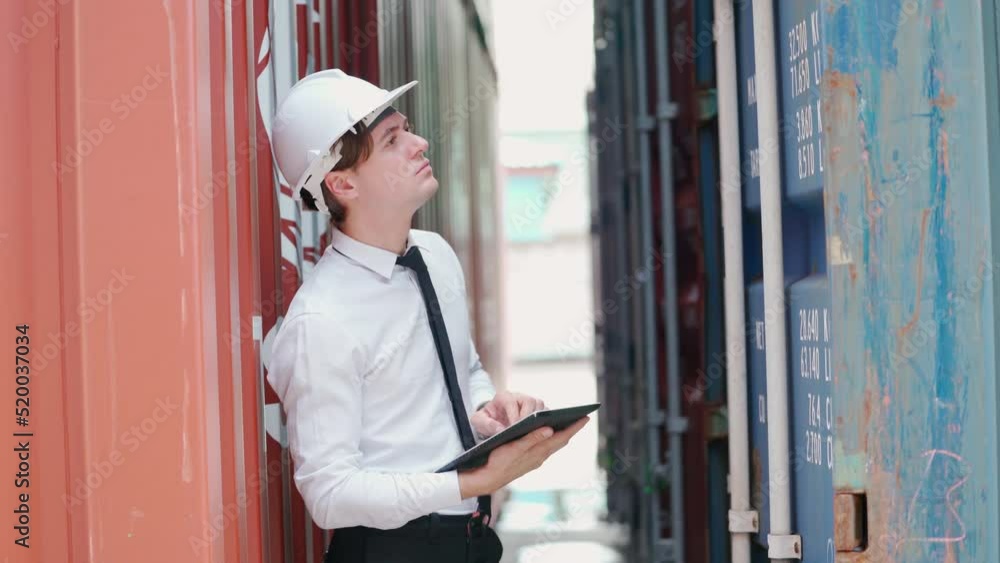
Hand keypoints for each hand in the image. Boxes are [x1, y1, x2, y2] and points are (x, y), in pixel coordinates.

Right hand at [458, 416, 590, 498]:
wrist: (489, 478)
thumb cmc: (499, 461)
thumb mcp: (515, 447)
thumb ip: (532, 438)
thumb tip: (550, 429)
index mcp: (539, 452)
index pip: (562, 437)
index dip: (574, 427)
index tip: (586, 417)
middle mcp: (541, 456)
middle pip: (561, 441)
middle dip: (571, 429)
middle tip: (581, 418)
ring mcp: (536, 460)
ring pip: (554, 445)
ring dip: (562, 434)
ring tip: (568, 424)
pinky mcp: (530, 461)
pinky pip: (546, 448)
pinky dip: (551, 440)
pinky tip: (549, 435)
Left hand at [470, 391, 545, 438]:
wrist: (492, 420)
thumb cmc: (486, 420)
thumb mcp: (479, 421)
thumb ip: (486, 424)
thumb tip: (500, 430)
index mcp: (504, 397)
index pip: (512, 402)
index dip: (514, 415)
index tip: (514, 428)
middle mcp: (519, 397)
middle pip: (530, 401)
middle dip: (529, 417)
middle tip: (527, 432)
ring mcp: (529, 403)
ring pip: (540, 406)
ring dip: (539, 420)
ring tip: (535, 433)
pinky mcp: (537, 411)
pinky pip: (546, 414)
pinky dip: (545, 423)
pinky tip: (542, 434)